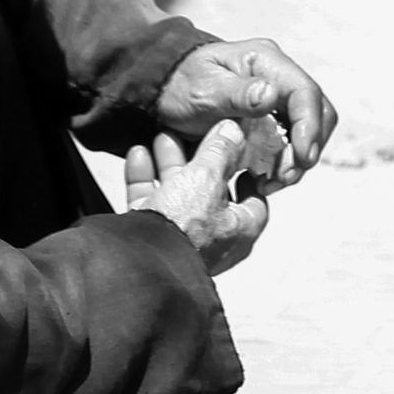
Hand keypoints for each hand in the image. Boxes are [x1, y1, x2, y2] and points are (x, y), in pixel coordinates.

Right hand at [124, 122, 268, 276]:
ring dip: (170, 164)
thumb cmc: (185, 229)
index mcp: (239, 230)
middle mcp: (212, 238)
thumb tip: (233, 132)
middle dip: (200, 160)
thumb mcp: (207, 178)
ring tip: (163, 137)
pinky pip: (149, 202)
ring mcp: (179, 238)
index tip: (244, 155)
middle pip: (210, 191)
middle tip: (196, 136)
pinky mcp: (149, 237)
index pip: (255, 200)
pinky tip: (139, 154)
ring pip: (177, 194)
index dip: (250, 174)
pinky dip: (144, 177)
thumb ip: (220, 151)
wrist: (140, 261)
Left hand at [155, 39, 337, 188]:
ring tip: (272, 183)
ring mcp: (277, 98)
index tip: (302, 157)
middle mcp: (278, 77)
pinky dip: (284, 163)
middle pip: (316, 113)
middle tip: (285, 176)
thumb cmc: (180, 84)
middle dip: (307, 148)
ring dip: (297, 160)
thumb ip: (236, 94)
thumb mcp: (203, 89)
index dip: (309, 127)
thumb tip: (271, 95)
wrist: (163, 90)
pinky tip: (264, 178)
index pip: (305, 93)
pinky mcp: (271, 118)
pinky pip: (291, 142)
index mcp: (266, 61)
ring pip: (307, 131)